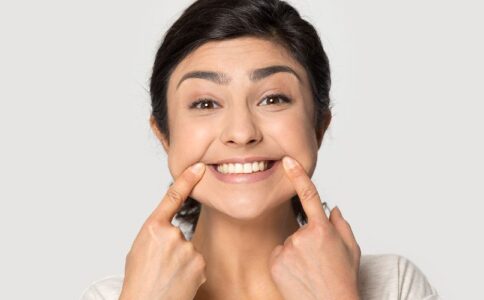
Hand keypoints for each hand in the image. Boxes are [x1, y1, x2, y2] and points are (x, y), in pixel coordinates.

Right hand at [119, 162, 206, 299]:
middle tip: (159, 267)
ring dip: (181, 262)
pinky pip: (196, 262)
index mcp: (152, 228)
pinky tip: (178, 281)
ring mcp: (187, 249)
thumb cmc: (139, 280)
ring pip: (188, 250)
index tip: (199, 167)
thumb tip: (171, 231)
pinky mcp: (199, 263)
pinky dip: (189, 271)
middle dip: (172, 248)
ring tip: (166, 276)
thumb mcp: (139, 249)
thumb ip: (156, 233)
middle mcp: (171, 234)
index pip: (172, 197)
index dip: (187, 179)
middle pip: (178, 234)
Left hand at [269, 156, 360, 299]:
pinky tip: (297, 275)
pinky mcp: (275, 262)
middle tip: (319, 262)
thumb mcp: (351, 249)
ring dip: (297, 253)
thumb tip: (331, 208)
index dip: (298, 175)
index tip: (288, 160)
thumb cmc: (343, 280)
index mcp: (322, 230)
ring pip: (289, 243)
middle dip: (308, 241)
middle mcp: (302, 236)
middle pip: (300, 229)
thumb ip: (341, 225)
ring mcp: (287, 249)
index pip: (309, 196)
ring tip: (309, 271)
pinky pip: (279, 254)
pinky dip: (286, 262)